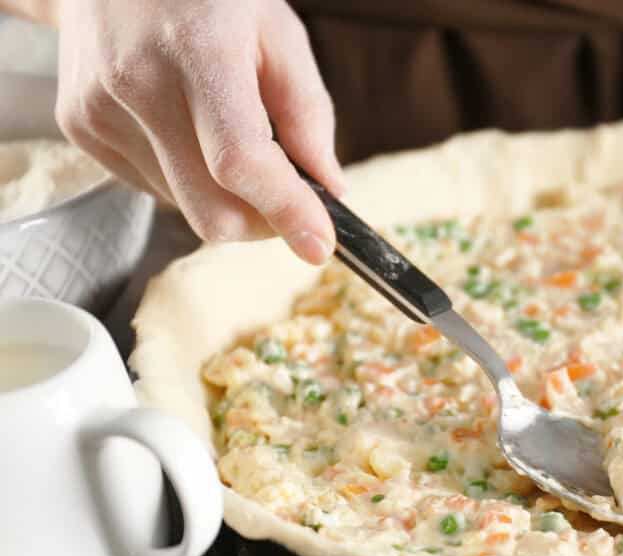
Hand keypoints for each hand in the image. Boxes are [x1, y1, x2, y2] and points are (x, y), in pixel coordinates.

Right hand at [52, 0, 343, 263]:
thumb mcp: (276, 29)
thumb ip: (307, 111)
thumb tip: (327, 186)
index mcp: (196, 50)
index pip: (240, 161)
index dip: (284, 211)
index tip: (318, 245)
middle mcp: (137, 84)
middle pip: (210, 211)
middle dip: (262, 223)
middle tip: (290, 197)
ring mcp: (100, 111)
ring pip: (185, 209)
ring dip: (225, 195)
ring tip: (225, 131)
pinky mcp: (80, 129)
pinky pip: (155, 190)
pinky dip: (188, 180)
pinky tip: (188, 128)